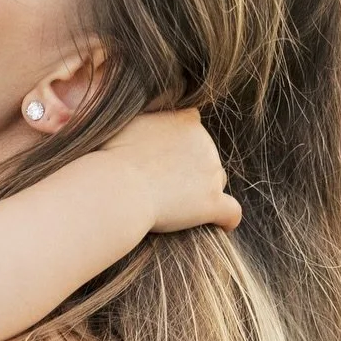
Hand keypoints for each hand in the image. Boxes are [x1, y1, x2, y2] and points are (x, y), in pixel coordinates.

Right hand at [97, 109, 240, 235]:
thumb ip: (145, 117)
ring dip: (201, 192)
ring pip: (215, 182)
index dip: (179, 141)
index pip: (192, 124)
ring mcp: (211, 173)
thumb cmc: (109, 158)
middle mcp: (205, 142)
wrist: (116, 188)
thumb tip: (146, 113)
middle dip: (188, 169)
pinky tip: (220, 226)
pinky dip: (227, 220)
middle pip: (205, 156)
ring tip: (175, 207)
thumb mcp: (126, 123)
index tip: (163, 155)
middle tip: (158, 185)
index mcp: (185, 121)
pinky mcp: (211, 203)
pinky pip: (231, 212)